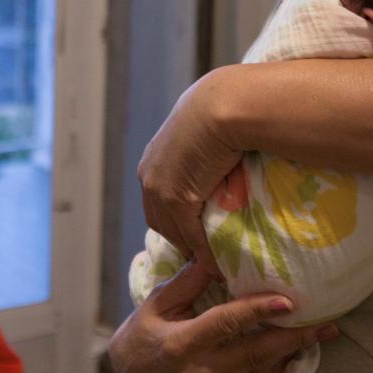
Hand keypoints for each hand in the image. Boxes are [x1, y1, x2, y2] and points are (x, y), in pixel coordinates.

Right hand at [107, 260, 337, 372]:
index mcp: (180, 345)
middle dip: (294, 338)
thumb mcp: (159, 301)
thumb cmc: (144, 330)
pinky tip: (289, 352)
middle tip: (327, 325)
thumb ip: (190, 282)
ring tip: (317, 335)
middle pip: (254, 353)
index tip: (288, 301)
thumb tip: (218, 256)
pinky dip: (273, 368)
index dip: (258, 311)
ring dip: (288, 352)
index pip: (226, 324)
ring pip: (258, 372)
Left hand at [137, 68, 247, 276]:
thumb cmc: (222, 109)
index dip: (176, 220)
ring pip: (175, 232)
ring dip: (193, 252)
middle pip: (161, 221)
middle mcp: (150, 175)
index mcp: (154, 158)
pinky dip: (204, 254)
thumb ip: (205, 151)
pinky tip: (219, 267)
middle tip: (202, 256)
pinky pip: (191, 236)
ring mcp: (159, 189)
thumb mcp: (205, 132)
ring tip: (213, 267)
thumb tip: (223, 158)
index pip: (159, 201)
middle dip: (180, 240)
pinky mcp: (176, 199)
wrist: (222, 105)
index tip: (193, 234)